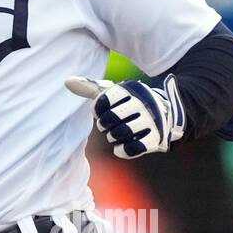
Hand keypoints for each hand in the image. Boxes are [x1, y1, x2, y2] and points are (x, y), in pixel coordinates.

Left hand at [66, 74, 184, 158]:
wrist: (166, 114)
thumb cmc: (129, 103)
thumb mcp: (113, 92)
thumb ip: (90, 88)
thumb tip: (67, 82)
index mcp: (130, 89)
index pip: (103, 101)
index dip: (97, 110)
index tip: (101, 111)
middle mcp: (143, 102)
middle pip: (111, 118)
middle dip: (105, 124)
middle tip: (107, 125)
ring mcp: (151, 121)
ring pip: (122, 133)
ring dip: (113, 136)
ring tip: (115, 134)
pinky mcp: (156, 138)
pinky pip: (133, 148)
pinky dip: (123, 150)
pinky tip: (120, 147)